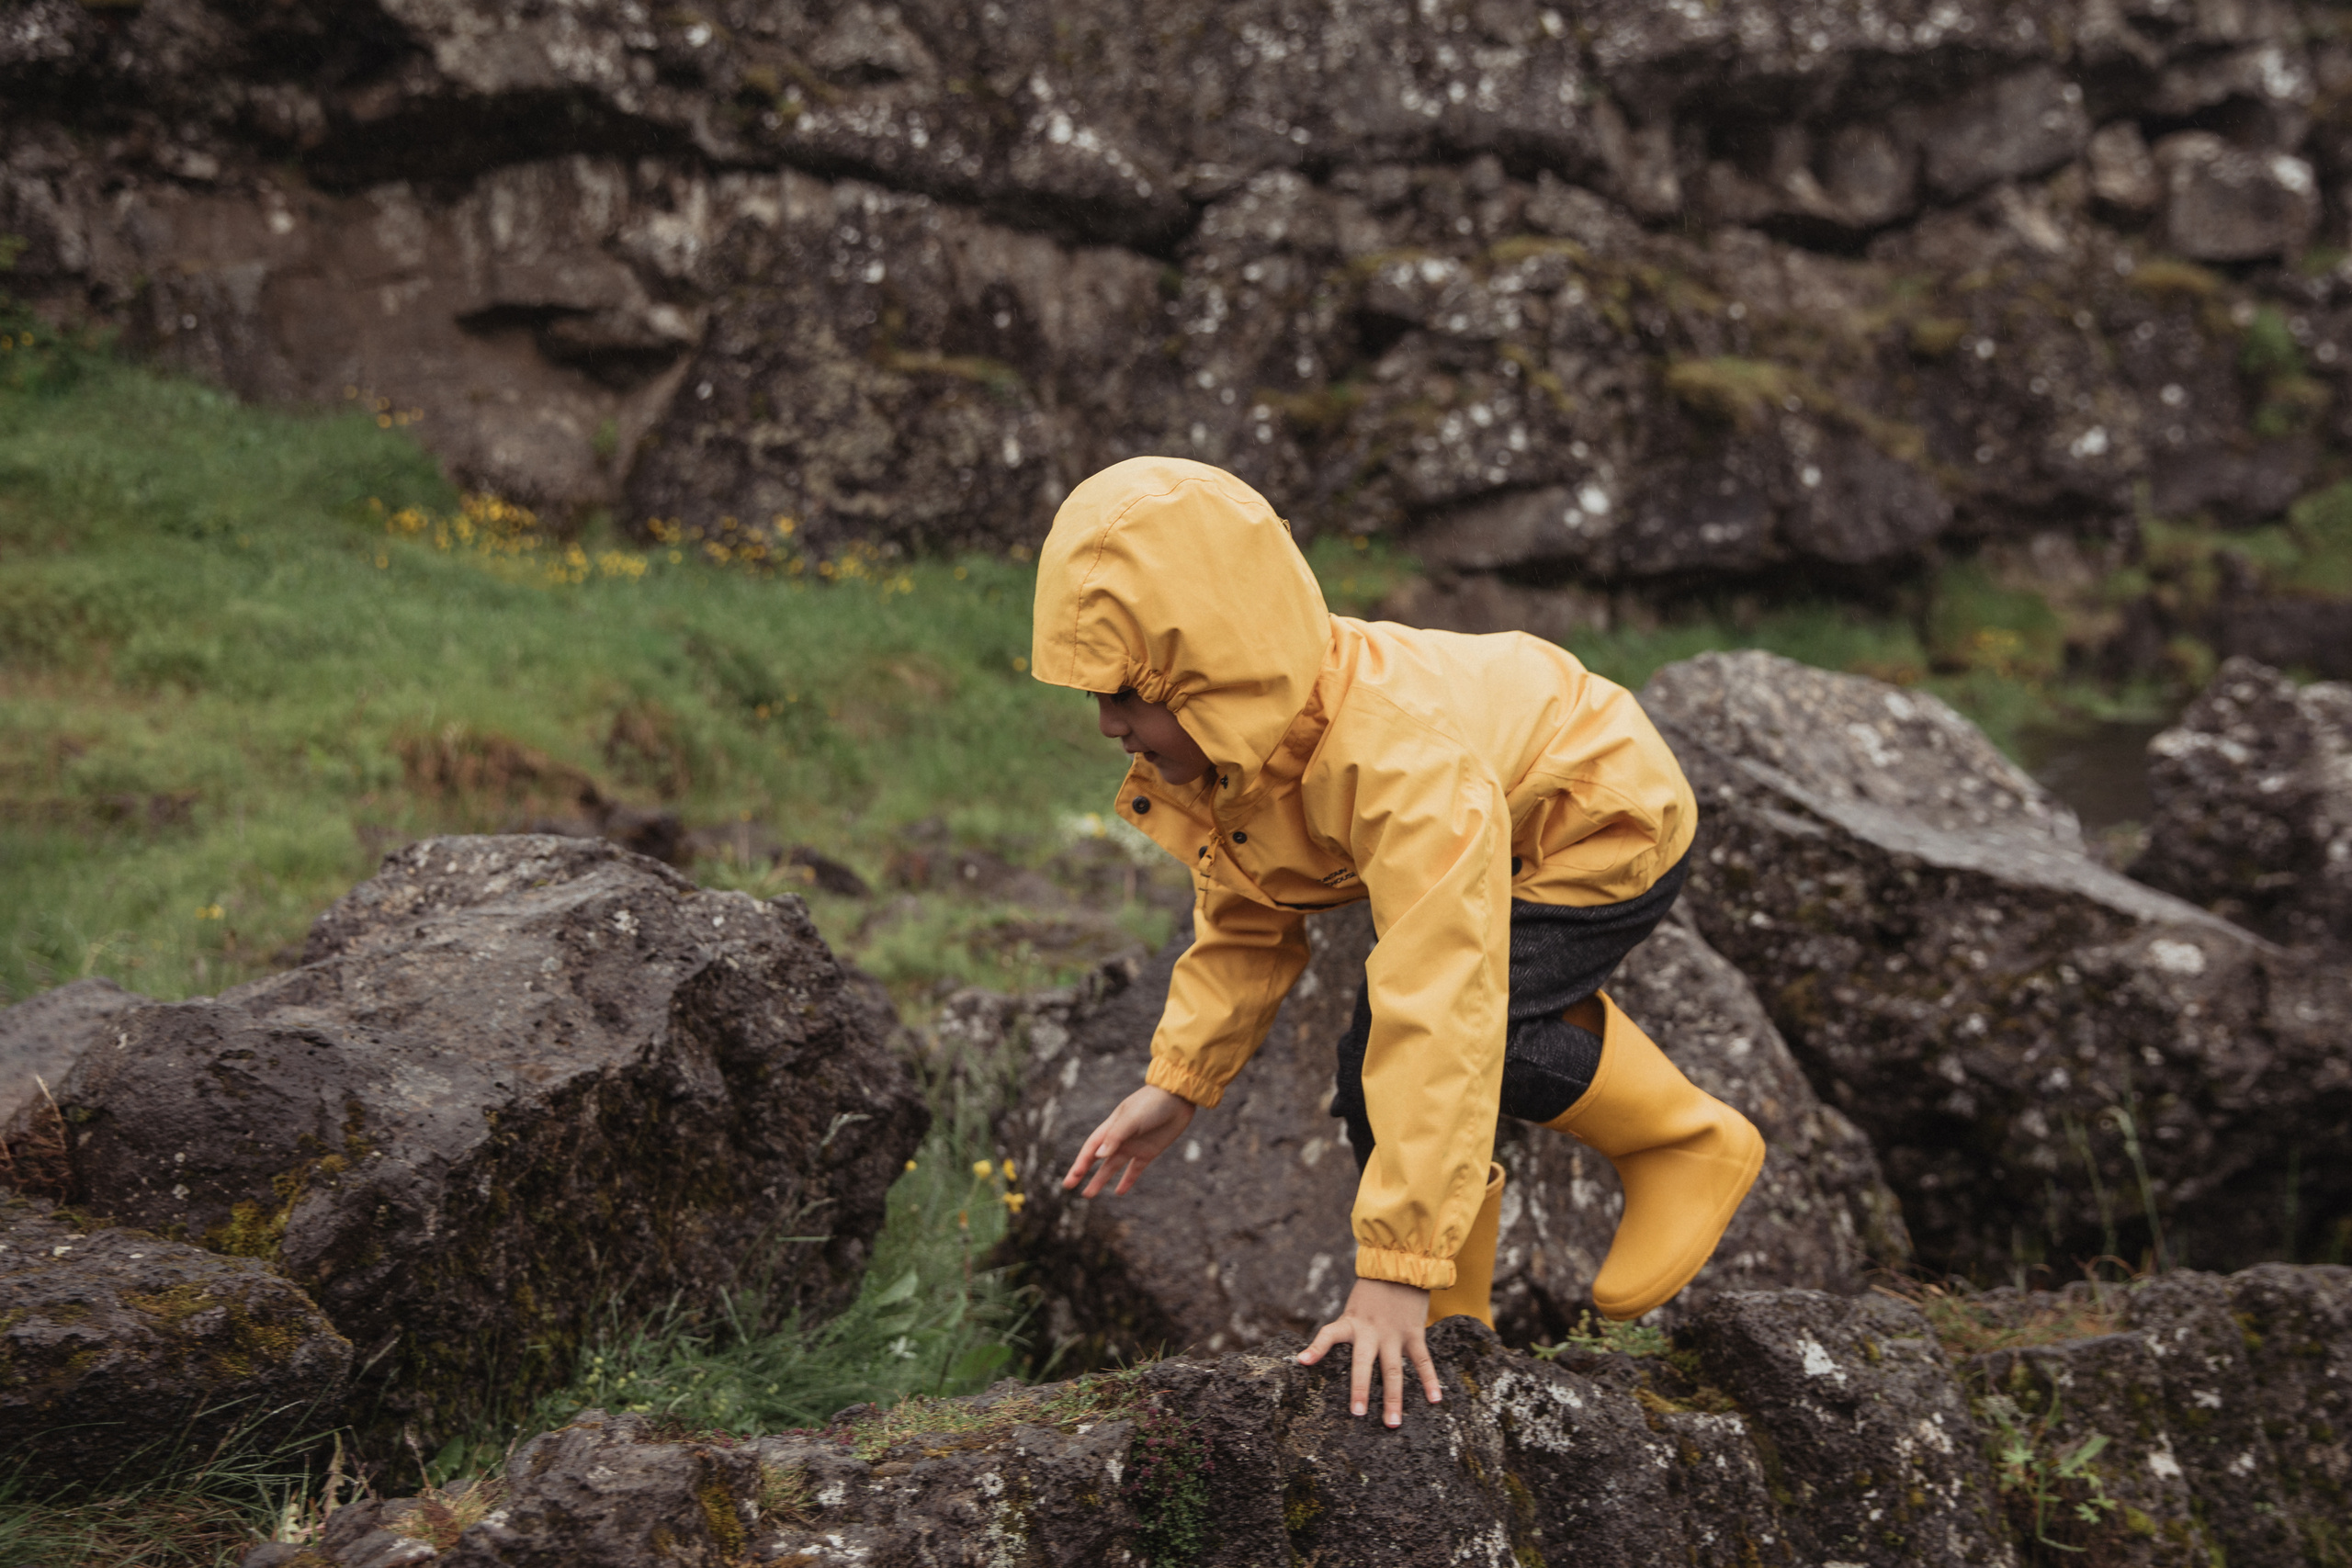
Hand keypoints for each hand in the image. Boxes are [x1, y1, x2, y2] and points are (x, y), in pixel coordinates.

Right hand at [1061, 1084, 1195, 1197]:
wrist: (1177, 1098)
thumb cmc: (1151, 1104)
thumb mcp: (1132, 1119)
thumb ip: (1115, 1136)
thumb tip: (1098, 1156)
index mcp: (1111, 1127)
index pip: (1091, 1148)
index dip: (1081, 1163)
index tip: (1073, 1178)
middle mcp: (1119, 1138)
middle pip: (1096, 1159)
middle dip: (1082, 1172)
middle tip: (1068, 1187)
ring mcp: (1134, 1146)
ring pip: (1112, 1167)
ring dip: (1100, 1180)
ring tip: (1088, 1195)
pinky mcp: (1148, 1152)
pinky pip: (1135, 1170)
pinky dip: (1127, 1181)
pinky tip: (1119, 1192)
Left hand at [1297, 1278, 1441, 1427]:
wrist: (1402, 1267)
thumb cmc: (1373, 1292)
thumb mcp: (1353, 1308)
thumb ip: (1347, 1331)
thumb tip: (1327, 1354)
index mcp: (1351, 1322)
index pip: (1328, 1334)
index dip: (1315, 1347)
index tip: (1302, 1361)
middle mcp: (1370, 1330)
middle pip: (1363, 1363)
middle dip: (1360, 1389)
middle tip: (1357, 1414)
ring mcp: (1394, 1334)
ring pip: (1393, 1370)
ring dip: (1393, 1398)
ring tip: (1392, 1422)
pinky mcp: (1414, 1333)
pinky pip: (1422, 1361)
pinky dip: (1429, 1380)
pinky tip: (1435, 1399)